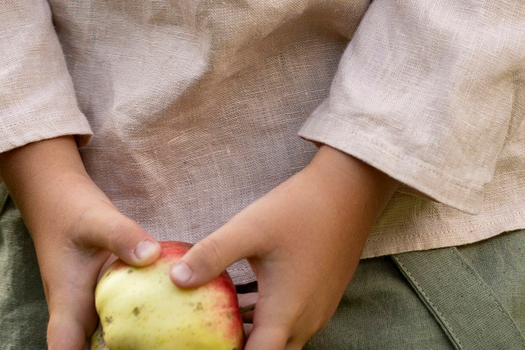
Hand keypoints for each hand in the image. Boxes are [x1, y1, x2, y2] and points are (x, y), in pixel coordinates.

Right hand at [0, 137, 162, 349]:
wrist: (56, 197)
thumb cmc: (70, 209)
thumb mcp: (96, 218)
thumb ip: (122, 236)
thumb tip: (152, 255)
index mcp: (67, 305)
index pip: (64, 349)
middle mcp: (77, 316)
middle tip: (162, 348)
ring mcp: (91, 310)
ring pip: (106, 343)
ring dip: (130, 345)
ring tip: (169, 344)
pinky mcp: (105, 301)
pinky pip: (121, 324)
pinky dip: (140, 330)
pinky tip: (170, 328)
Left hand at [172, 147, 396, 348]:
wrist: (349, 191)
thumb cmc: (298, 209)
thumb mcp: (249, 229)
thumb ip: (212, 255)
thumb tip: (175, 279)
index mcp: (286, 312)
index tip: (206, 343)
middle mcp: (305, 320)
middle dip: (240, 346)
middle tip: (207, 330)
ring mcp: (317, 310)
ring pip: (281, 338)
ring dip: (252, 333)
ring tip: (217, 318)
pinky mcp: (321, 296)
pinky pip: (290, 321)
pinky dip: (265, 318)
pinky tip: (240, 296)